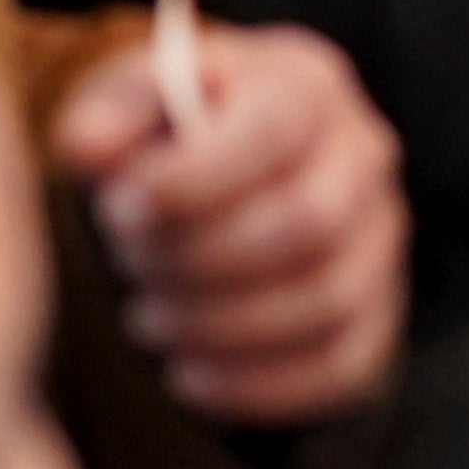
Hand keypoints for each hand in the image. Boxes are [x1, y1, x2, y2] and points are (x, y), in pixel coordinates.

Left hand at [51, 14, 409, 426]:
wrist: (220, 186)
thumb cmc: (168, 136)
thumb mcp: (129, 106)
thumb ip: (106, 119)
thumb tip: (89, 148)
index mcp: (306, 83)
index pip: (275, 129)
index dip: (195, 178)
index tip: (118, 208)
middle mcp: (362, 155)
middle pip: (310, 220)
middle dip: (203, 257)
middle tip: (128, 263)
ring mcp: (379, 239)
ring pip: (327, 299)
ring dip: (220, 323)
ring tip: (146, 318)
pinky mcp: (377, 315)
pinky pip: (341, 365)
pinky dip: (257, 385)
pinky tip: (186, 375)